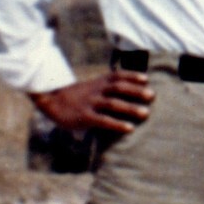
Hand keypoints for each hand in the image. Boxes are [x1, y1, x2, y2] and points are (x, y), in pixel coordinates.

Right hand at [29, 70, 154, 133]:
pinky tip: (129, 128)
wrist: (51, 100)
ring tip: (146, 113)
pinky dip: (117, 124)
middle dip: (136, 91)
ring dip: (131, 108)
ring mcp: (90, 103)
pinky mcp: (84, 117)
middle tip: (152, 96)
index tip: (146, 79)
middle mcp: (96, 90)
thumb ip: (107, 86)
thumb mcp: (92, 85)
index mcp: (99, 82)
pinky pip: (103, 120)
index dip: (132, 76)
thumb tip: (129, 90)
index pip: (118, 75)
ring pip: (113, 104)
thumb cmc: (77, 95)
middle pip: (119, 88)